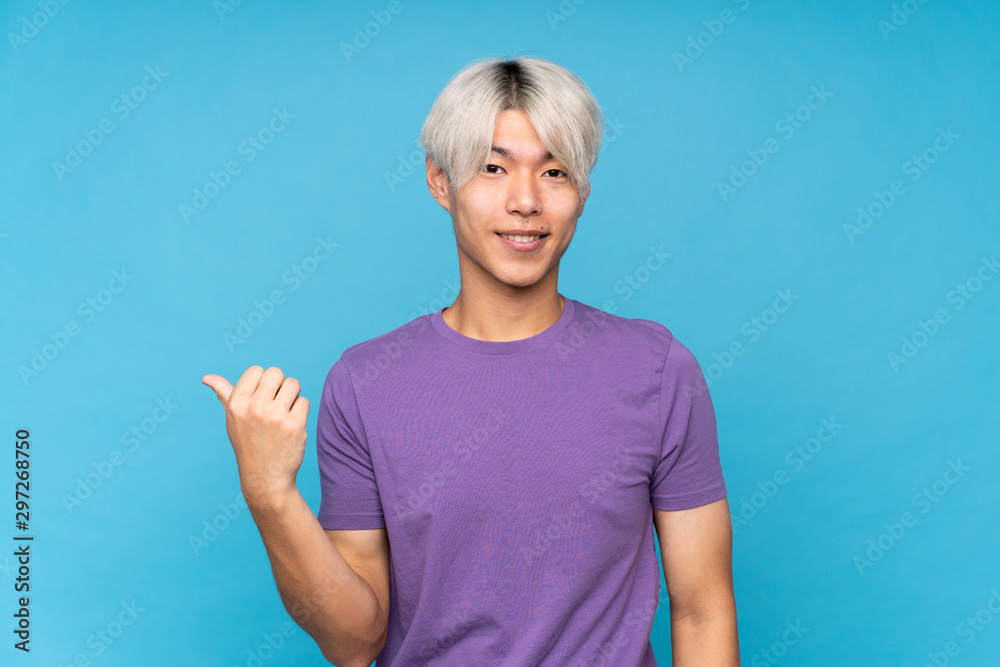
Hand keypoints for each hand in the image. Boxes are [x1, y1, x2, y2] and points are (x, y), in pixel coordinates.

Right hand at [202, 366, 308, 506]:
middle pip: (276, 373)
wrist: (265, 477)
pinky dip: (301, 411)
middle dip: (279, 385)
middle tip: (275, 404)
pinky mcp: (295, 425)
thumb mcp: (232, 419)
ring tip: (283, 413)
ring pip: (293, 384)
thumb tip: (207, 377)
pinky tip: (291, 426)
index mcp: (236, 403)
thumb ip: (223, 394)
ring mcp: (275, 416)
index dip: (262, 381)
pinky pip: (304, 401)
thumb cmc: (248, 443)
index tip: (261, 398)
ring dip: (292, 396)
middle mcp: (254, 408)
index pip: (256, 370)